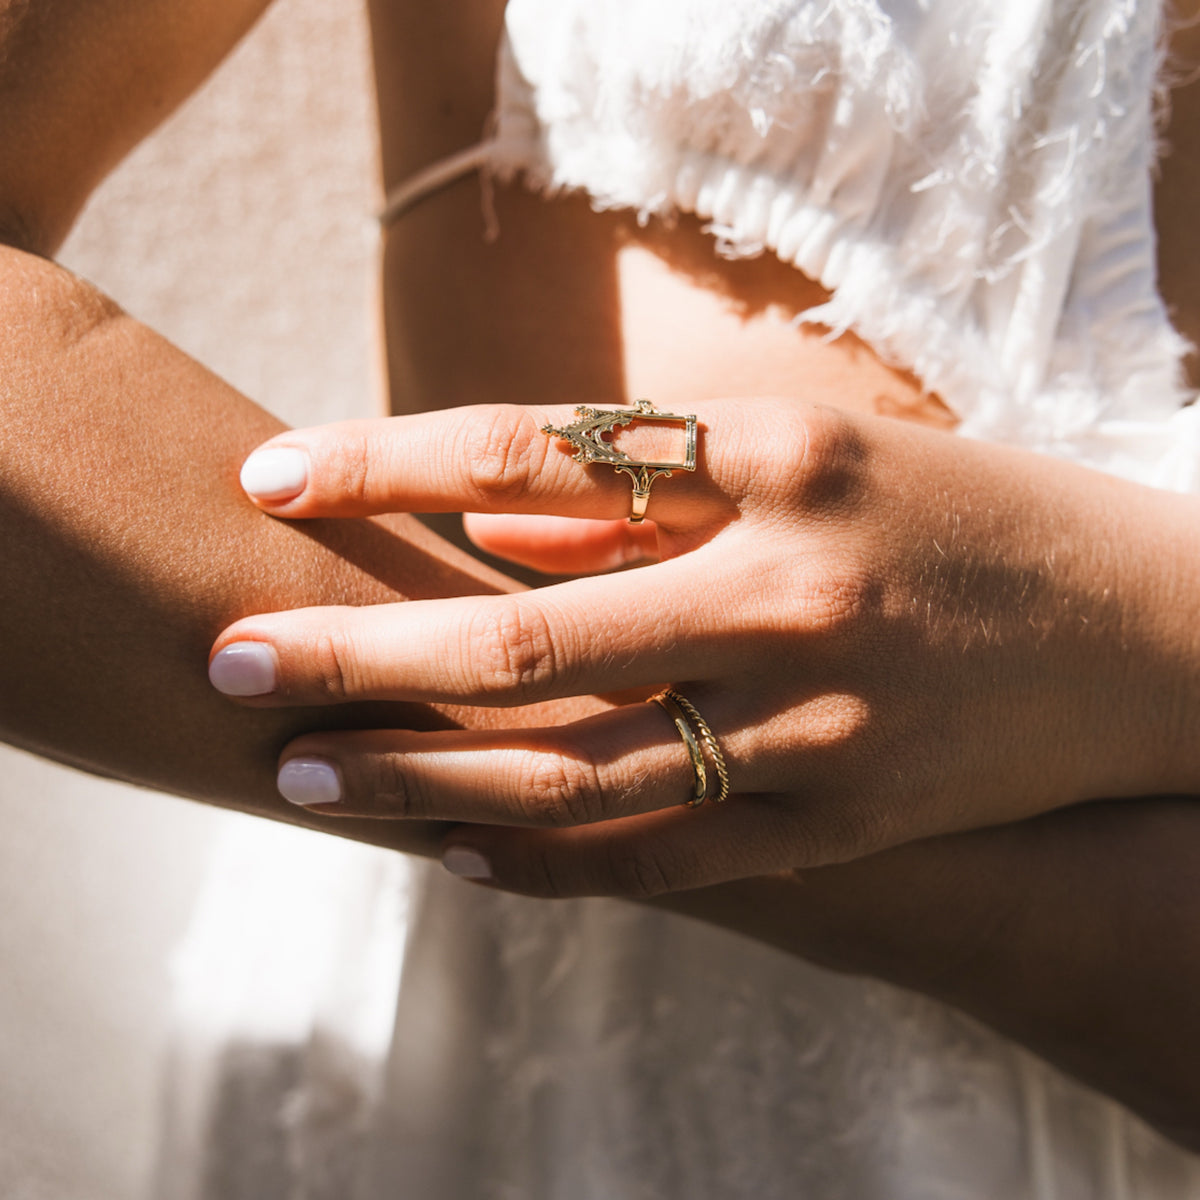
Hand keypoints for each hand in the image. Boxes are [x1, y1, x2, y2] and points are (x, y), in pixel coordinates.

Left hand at [209, 399, 1199, 894]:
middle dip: (362, 653)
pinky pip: (665, 857)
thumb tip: (492, 521)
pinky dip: (549, 858)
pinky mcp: (844, 822)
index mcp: (785, 460)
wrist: (1147, 637)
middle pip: (529, 633)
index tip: (266, 474)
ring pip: (579, 771)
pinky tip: (454, 856)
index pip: (541, 446)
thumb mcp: (822, 454)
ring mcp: (821, 724)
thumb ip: (654, 491)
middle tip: (229, 666)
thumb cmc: (965, 519)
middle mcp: (794, 592)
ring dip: (426, 782)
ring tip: (308, 786)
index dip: (387, 457)